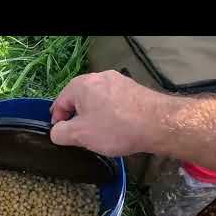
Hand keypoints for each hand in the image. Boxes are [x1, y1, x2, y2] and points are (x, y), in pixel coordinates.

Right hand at [49, 70, 184, 156]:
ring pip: (96, 102)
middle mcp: (98, 77)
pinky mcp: (132, 89)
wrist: (158, 124)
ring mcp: (118, 81)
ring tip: (99, 136)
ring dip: (93, 118)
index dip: (57, 122)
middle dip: (77, 119)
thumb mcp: (80, 135)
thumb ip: (60, 133)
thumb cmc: (115, 128)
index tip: (62, 137)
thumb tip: (57, 131)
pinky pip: (112, 103)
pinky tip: (116, 129)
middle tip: (80, 138)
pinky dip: (109, 116)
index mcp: (81, 85)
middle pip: (78, 101)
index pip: (59, 103)